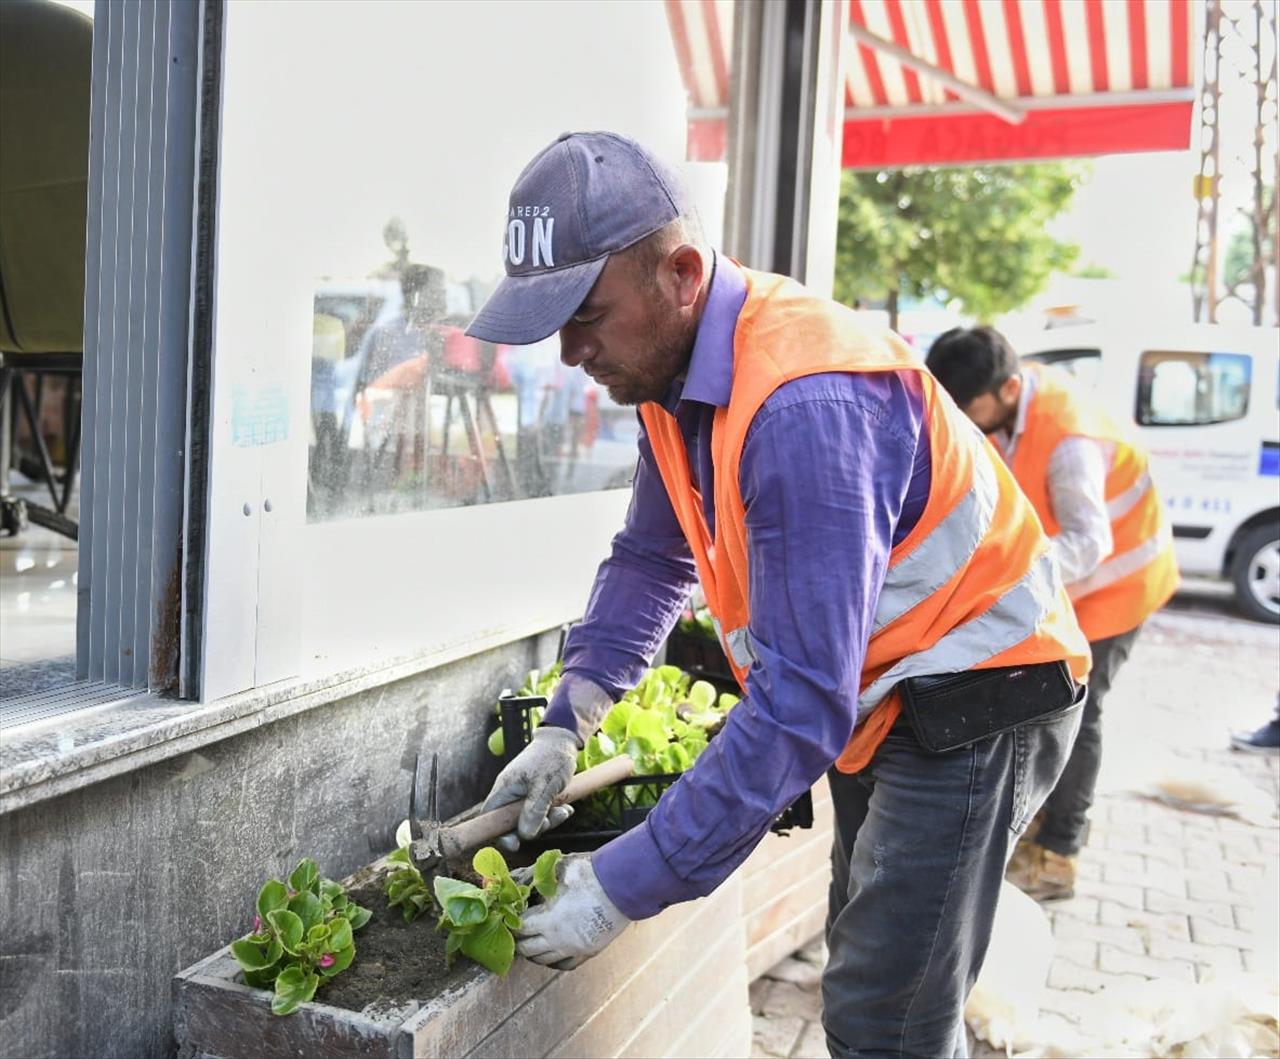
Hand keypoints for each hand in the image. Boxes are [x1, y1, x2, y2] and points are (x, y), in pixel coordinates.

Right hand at [482, 726, 578, 848]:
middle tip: (551, 820)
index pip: (491, 817)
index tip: (515, 844)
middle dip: (533, 827)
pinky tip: (566, 808)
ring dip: (547, 820)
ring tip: (563, 810)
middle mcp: (510, 794)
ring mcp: (522, 796)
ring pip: (529, 820)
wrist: (563, 741)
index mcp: (505, 789)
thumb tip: (525, 835)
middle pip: (513, 824)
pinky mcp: (534, 797)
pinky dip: (552, 814)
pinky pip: (540, 813)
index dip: (499, 834)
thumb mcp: (545, 785)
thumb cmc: (552, 758)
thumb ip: (535, 810)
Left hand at [513, 853, 629, 969]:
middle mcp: (558, 940)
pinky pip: (565, 964)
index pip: (519, 930)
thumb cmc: (589, 874)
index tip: (507, 918)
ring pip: (545, 961)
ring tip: (531, 941)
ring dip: (534, 952)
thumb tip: (517, 880)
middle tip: (515, 931)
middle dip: (518, 941)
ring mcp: (574, 949)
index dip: (511, 924)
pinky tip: (552, 952)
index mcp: (548, 920)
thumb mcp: (558, 868)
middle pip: (528, 950)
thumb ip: (534, 875)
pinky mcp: (589, 951)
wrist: (621, 885)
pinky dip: (554, 960)